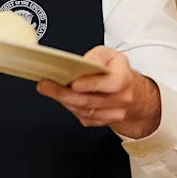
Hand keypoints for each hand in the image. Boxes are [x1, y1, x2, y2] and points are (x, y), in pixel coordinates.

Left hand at [36, 46, 161, 138]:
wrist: (131, 92)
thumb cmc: (117, 71)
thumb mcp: (110, 55)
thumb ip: (96, 56)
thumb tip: (84, 63)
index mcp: (124, 79)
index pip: (110, 84)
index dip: (91, 85)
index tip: (73, 84)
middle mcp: (121, 99)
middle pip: (90, 100)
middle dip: (64, 93)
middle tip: (46, 85)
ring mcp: (113, 113)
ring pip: (83, 111)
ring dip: (63, 100)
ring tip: (49, 89)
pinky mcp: (103, 122)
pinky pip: (83, 117)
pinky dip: (70, 107)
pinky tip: (63, 98)